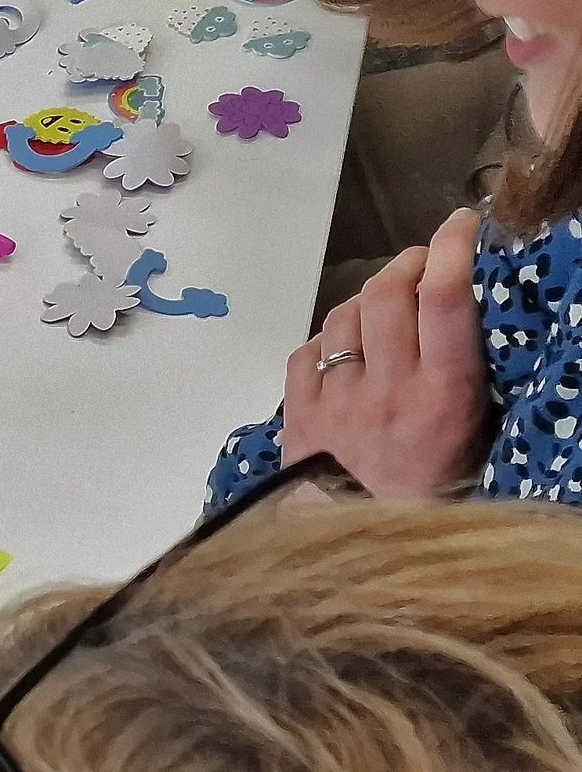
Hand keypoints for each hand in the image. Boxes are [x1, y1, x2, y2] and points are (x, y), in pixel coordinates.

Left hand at [280, 207, 489, 498]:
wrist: (367, 547)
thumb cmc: (435, 487)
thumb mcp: (474, 430)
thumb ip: (466, 370)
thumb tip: (464, 303)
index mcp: (444, 394)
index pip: (444, 300)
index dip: (451, 248)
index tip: (461, 224)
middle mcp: (389, 390)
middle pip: (387, 294)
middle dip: (405, 264)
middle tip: (419, 264)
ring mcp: (338, 402)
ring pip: (343, 316)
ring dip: (364, 300)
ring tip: (381, 310)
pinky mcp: (298, 416)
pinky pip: (306, 351)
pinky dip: (324, 340)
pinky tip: (341, 351)